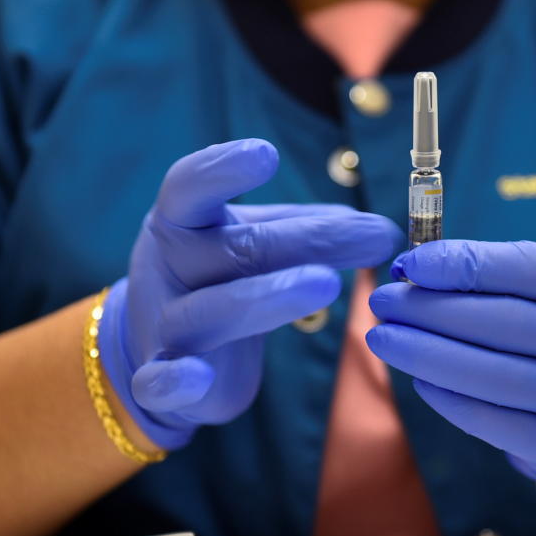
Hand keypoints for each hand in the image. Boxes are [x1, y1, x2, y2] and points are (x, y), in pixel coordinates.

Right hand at [99, 139, 400, 450]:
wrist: (158, 350)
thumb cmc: (219, 280)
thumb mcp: (256, 245)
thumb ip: (309, 231)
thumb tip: (377, 228)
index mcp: (185, 222)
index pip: (191, 186)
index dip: (222, 169)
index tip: (265, 154)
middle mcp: (171, 265)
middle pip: (234, 249)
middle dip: (304, 241)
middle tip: (370, 235)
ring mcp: (163, 322)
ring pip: (208, 312)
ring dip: (265, 299)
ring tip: (325, 285)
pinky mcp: (162, 379)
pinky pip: (161, 381)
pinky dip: (175, 380)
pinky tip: (197, 377)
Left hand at [366, 240, 535, 483]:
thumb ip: (488, 269)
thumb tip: (412, 270)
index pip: (529, 270)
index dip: (465, 266)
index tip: (410, 264)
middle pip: (513, 325)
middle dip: (436, 313)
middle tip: (383, 303)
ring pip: (507, 380)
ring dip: (435, 358)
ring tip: (386, 339)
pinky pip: (508, 429)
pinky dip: (459, 406)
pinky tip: (421, 382)